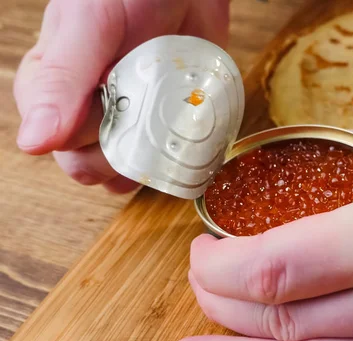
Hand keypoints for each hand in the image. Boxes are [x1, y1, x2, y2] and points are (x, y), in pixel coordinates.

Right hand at [14, 0, 228, 192]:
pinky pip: (167, 160)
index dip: (92, 135)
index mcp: (54, 89)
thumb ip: (60, 79)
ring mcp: (129, 120)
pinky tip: (186, 126)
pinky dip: (180, 153)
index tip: (114, 99)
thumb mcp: (88, 24)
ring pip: (128, 170)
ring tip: (169, 114)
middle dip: (123, 150)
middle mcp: (88, 110)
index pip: (61, 144)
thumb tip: (33, 143)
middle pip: (93, 165)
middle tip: (148, 107)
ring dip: (152, 159)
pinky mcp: (164, 124)